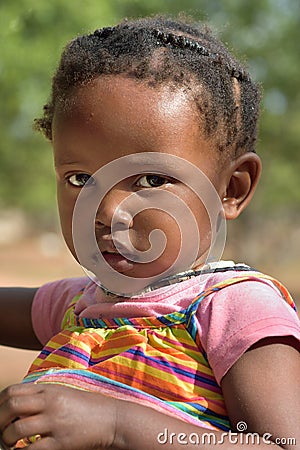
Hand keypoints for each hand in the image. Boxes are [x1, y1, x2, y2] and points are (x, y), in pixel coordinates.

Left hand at [0, 383, 116, 449]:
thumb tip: (14, 408)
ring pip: (16, 430)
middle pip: (11, 406)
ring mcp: (55, 422)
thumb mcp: (63, 394)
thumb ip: (40, 397)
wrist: (112, 419)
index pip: (12, 391)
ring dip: (6, 439)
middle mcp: (50, 402)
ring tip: (9, 445)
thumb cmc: (86, 407)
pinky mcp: (61, 442)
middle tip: (0, 432)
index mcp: (49, 389)